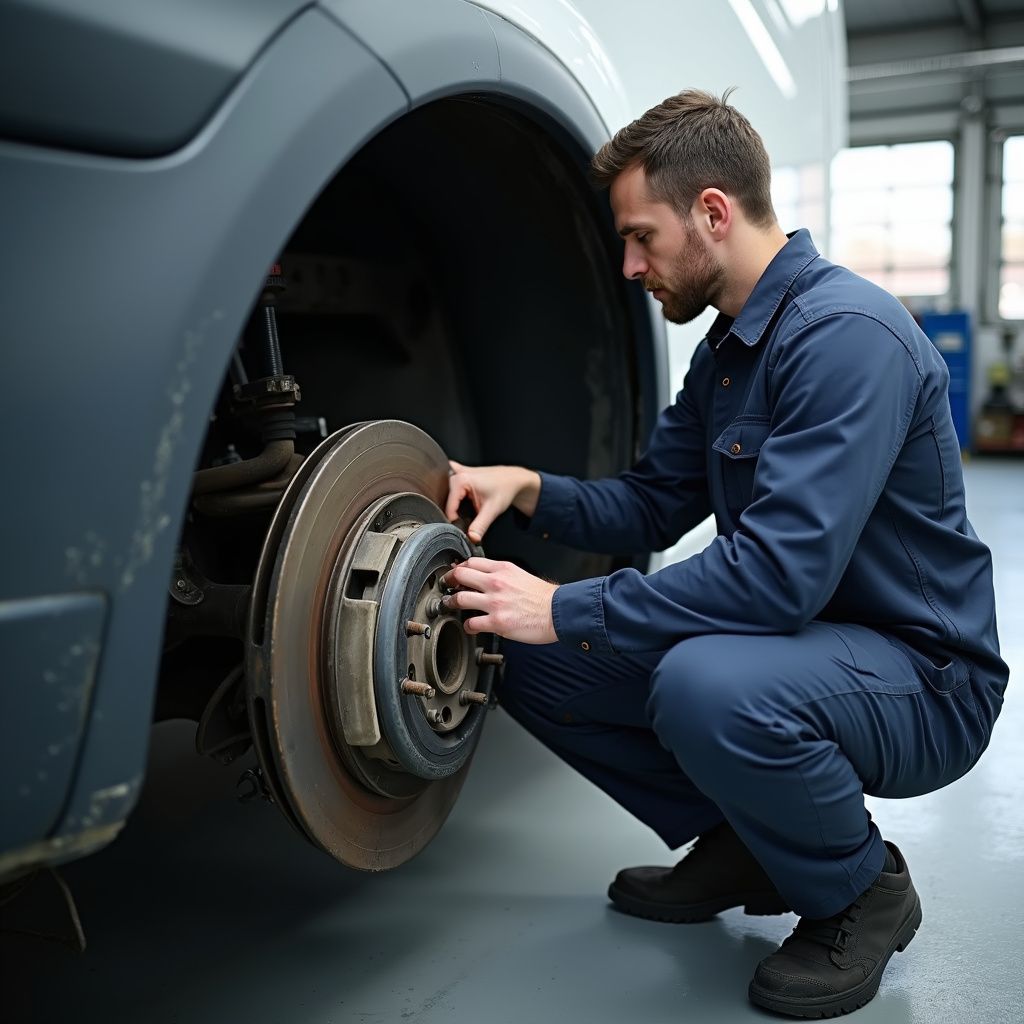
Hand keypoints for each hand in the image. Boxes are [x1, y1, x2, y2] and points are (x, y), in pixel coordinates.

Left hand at [440, 557, 557, 643]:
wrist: (558, 612)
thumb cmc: (542, 597)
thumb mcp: (520, 574)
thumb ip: (501, 574)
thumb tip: (485, 577)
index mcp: (503, 569)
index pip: (471, 562)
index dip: (459, 568)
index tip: (455, 574)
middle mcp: (496, 583)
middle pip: (460, 575)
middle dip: (448, 581)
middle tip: (446, 587)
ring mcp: (495, 603)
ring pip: (460, 599)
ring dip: (451, 602)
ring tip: (451, 605)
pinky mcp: (497, 622)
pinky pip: (471, 623)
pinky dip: (467, 626)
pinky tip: (470, 626)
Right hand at [445, 461, 540, 543]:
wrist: (513, 479)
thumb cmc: (505, 489)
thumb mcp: (492, 510)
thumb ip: (480, 526)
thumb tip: (471, 538)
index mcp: (461, 480)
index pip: (449, 507)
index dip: (455, 521)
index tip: (463, 527)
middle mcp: (456, 473)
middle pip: (446, 501)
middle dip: (455, 512)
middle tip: (469, 514)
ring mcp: (457, 471)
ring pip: (446, 493)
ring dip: (454, 503)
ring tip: (470, 504)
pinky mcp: (459, 472)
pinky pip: (450, 485)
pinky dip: (454, 493)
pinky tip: (464, 497)